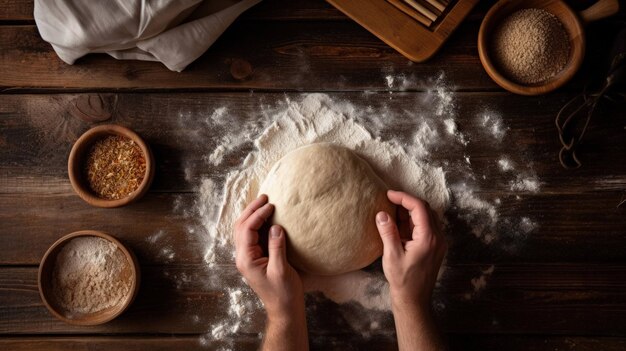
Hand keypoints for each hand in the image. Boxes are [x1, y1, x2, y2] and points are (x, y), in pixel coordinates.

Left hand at [234, 194, 304, 319]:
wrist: (284, 309)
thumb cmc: (284, 293)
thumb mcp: (281, 270)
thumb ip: (277, 247)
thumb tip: (275, 227)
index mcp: (246, 260)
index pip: (247, 229)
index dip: (258, 215)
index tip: (271, 205)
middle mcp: (243, 257)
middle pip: (241, 227)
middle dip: (251, 210)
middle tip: (265, 197)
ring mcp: (247, 258)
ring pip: (244, 230)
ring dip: (252, 215)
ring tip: (264, 203)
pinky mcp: (255, 259)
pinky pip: (251, 237)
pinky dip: (257, 224)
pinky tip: (267, 218)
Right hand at [375, 190, 446, 310]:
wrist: (414, 300)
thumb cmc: (402, 280)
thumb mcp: (392, 255)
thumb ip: (388, 232)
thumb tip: (382, 214)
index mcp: (428, 237)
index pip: (419, 207)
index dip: (403, 197)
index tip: (389, 194)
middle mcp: (438, 237)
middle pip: (426, 209)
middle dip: (408, 202)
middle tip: (390, 200)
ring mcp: (439, 242)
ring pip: (428, 217)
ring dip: (411, 211)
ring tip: (393, 211)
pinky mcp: (436, 247)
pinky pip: (427, 226)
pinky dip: (415, 221)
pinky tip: (401, 224)